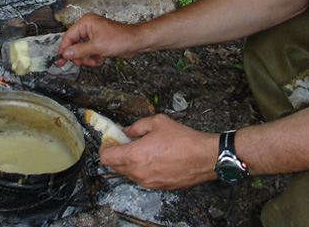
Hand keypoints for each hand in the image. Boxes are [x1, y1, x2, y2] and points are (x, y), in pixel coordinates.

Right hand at [57, 12, 138, 66]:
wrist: (136, 42)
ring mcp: (94, 34)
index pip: (69, 36)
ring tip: (95, 61)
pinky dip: (93, 57)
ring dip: (87, 58)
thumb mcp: (97, 47)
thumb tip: (66, 54)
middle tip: (79, 64)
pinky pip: (90, 51)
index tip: (61, 60)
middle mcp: (89, 26)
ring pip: (82, 49)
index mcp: (86, 22)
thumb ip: (79, 51)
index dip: (65, 49)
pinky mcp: (99, 41)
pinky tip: (100, 59)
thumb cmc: (120, 39)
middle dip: (79, 55)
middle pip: (75, 43)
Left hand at [98, 114, 218, 189]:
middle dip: (116, 155)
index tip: (109, 142)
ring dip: (129, 163)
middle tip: (125, 143)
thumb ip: (137, 126)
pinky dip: (142, 169)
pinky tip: (153, 158)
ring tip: (142, 150)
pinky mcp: (158, 186)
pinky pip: (142, 178)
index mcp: (134, 156)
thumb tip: (128, 131)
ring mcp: (148, 181)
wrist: (203, 157)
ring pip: (129, 174)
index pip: (106, 157)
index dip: (105, 148)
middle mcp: (138, 172)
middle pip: (115, 167)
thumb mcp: (157, 122)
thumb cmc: (183, 140)